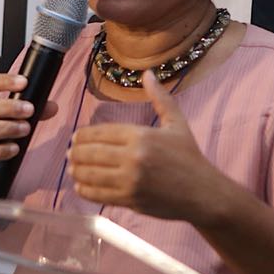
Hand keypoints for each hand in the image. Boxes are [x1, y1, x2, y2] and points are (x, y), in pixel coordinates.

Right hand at [0, 73, 56, 186]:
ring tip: (25, 129)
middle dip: (8, 107)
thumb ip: (26, 109)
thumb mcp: (3, 115)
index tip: (23, 82)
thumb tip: (51, 107)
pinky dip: (1, 150)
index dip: (4, 81)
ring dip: (6, 128)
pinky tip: (14, 148)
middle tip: (29, 110)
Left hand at [68, 71, 226, 222]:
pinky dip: (84, 189)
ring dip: (76, 170)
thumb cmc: (189, 156)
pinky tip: (81, 185)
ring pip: (90, 173)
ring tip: (73, 168)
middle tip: (71, 153)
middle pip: (91, 153)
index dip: (83, 136)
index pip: (100, 133)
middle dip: (76, 152)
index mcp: (141, 135)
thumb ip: (160, 98)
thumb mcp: (177, 123)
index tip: (76, 138)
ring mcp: (130, 180)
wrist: (203, 193)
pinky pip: (97, 194)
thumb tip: (148, 73)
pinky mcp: (129, 199)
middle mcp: (133, 157)